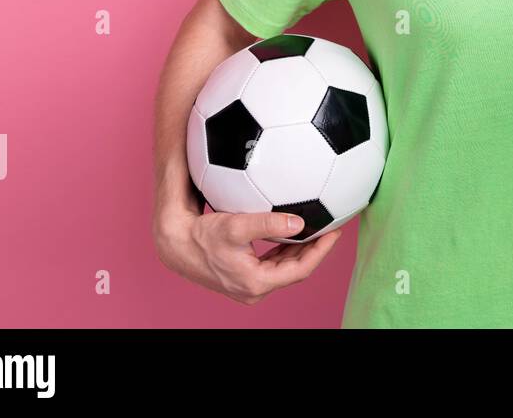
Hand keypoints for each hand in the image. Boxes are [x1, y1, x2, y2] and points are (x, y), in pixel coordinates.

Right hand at [154, 205, 340, 305]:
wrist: (177, 244)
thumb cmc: (203, 235)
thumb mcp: (236, 226)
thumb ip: (268, 224)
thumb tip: (299, 223)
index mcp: (256, 283)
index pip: (301, 269)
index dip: (321, 250)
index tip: (335, 231)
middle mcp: (254, 290)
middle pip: (296, 270)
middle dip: (316, 250)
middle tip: (332, 227)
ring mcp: (249, 285)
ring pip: (285, 268)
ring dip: (301, 251)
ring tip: (319, 229)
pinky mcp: (244, 277)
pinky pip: (273, 265)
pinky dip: (286, 251)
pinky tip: (294, 233)